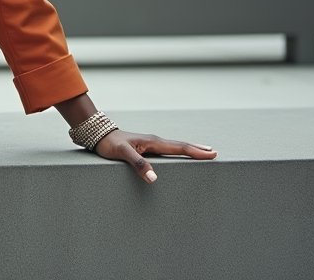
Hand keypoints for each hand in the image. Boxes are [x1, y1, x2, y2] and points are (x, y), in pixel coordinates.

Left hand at [92, 130, 216, 182]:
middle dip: (197, 149)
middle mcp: (154, 141)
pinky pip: (168, 149)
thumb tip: (154, 179)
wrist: (99, 135)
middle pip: (180, 145)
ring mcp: (151, 143)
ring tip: (203, 151)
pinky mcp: (146, 147)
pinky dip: (179, 150)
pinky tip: (180, 154)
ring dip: (190, 149)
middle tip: (214, 152)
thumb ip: (138, 164)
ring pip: (175, 146)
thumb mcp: (122, 153)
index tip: (211, 154)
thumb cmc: (110, 144)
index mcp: (153, 142)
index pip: (179, 147)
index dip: (196, 151)